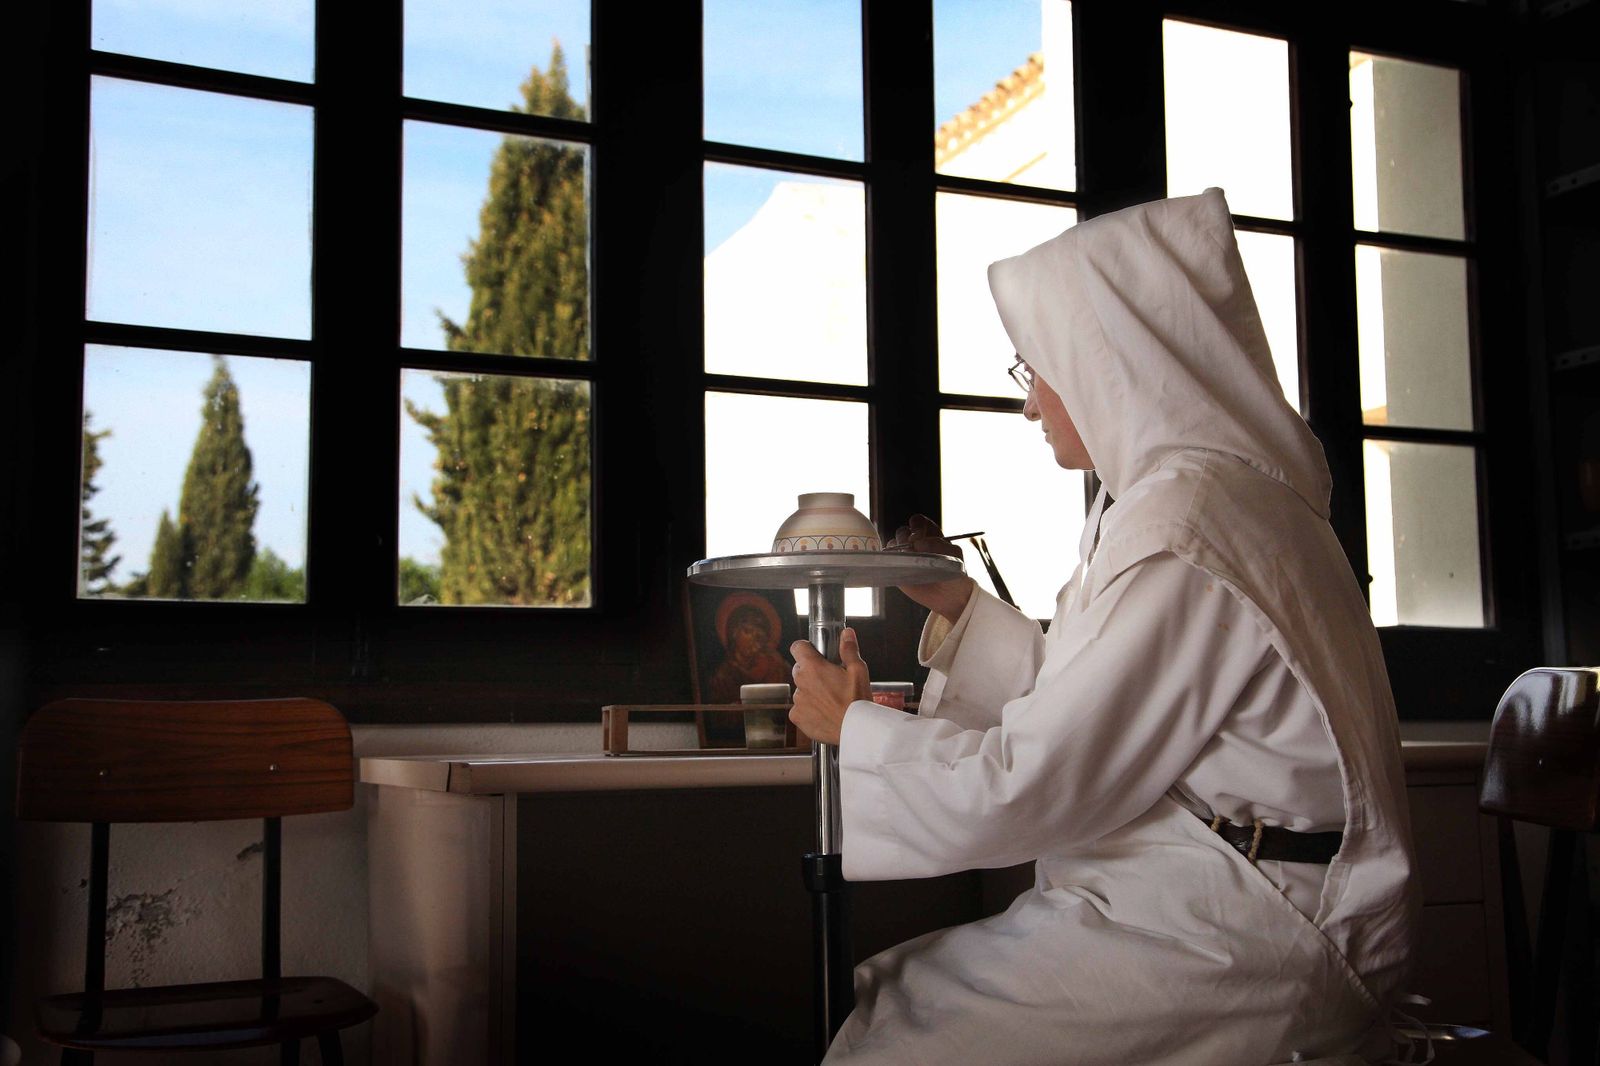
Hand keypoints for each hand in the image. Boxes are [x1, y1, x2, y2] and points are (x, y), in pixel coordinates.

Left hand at [788, 627, 871, 745]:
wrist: (856, 730)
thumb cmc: (858, 701)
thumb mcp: (858, 671)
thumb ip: (849, 650)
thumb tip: (846, 633)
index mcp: (813, 667)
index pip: (797, 647)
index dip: (805, 648)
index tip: (814, 653)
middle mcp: (801, 682)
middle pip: (800, 670)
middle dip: (811, 672)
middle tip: (830, 680)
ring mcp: (797, 701)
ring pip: (801, 690)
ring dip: (811, 692)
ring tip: (830, 700)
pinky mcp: (797, 717)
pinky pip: (799, 709)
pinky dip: (808, 710)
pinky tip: (824, 713)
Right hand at [887, 514, 975, 623]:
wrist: (949, 597)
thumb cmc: (953, 574)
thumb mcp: (954, 557)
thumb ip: (940, 545)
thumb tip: (918, 543)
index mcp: (930, 536)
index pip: (918, 522)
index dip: (916, 524)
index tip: (917, 531)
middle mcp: (915, 543)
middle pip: (903, 532)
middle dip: (905, 537)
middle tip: (912, 548)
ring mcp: (905, 556)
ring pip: (894, 543)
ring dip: (898, 548)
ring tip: (907, 557)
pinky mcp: (898, 568)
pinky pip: (888, 558)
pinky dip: (890, 558)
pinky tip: (898, 563)